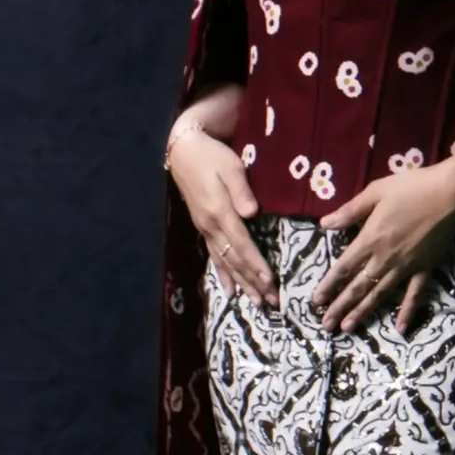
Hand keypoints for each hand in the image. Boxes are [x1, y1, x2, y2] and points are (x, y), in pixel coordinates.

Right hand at [167, 122, 278, 308]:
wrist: (184, 152)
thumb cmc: (212, 156)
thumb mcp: (230, 167)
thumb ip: (241, 191)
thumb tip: (252, 213)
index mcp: (220, 212)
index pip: (242, 244)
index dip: (256, 264)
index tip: (270, 282)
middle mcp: (211, 226)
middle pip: (235, 260)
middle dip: (253, 282)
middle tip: (271, 302)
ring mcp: (205, 229)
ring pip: (225, 263)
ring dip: (241, 284)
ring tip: (256, 302)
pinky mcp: (203, 228)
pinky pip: (213, 257)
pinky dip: (222, 275)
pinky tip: (230, 291)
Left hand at [314, 154, 454, 334]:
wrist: (452, 194)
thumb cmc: (412, 188)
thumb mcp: (376, 192)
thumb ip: (350, 211)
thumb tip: (324, 224)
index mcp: (370, 239)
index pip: (343, 268)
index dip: (328, 285)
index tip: (316, 301)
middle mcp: (385, 259)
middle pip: (358, 287)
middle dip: (340, 307)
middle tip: (326, 326)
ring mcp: (406, 267)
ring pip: (379, 295)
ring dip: (363, 313)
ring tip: (348, 329)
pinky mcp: (425, 269)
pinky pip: (414, 295)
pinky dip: (406, 312)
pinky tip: (400, 329)